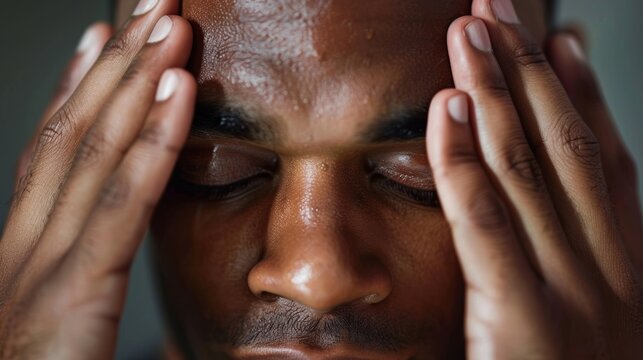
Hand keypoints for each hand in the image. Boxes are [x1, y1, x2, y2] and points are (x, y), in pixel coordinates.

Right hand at [0, 0, 195, 357]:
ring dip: (135, 81)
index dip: (81, 87)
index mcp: (29, 247)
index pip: (56, 149)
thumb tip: (125, 230)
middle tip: (150, 6)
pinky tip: (177, 93)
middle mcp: (26, 242)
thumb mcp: (69, 314)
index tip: (107, 37)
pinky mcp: (68, 294)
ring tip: (167, 26)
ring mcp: (40, 264)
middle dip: (117, 63)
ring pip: (93, 151)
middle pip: (75, 132)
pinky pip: (120, 203)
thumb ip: (93, 268)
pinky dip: (152, 143)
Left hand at [426, 0, 642, 357]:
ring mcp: (571, 292)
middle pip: (562, 146)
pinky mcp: (523, 322)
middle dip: (529, 71)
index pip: (601, 158)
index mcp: (623, 263)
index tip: (558, 37)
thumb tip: (536, 202)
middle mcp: (606, 265)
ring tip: (474, 31)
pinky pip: (488, 226)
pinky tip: (451, 109)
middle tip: (498, 8)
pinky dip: (468, 163)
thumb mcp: (581, 315)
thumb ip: (559, 257)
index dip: (581, 93)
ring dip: (499, 92)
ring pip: (529, 169)